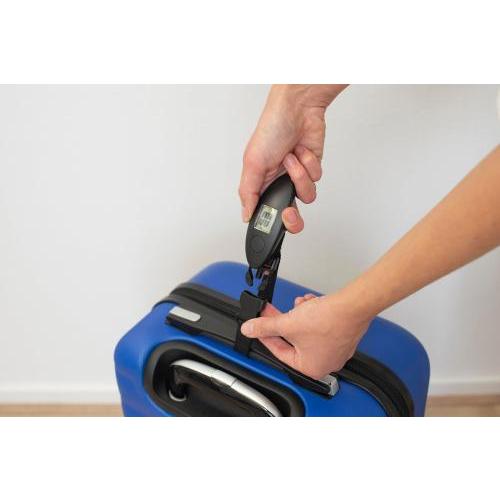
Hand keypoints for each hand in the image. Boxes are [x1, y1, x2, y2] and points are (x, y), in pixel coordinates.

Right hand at [239, 84, 346, 232]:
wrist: (298, 109)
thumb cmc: (270, 129)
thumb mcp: (252, 162)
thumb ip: (248, 192)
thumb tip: (246, 214)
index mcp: (260, 184)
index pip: (265, 213)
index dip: (271, 222)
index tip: (273, 223)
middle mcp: (278, 183)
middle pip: (290, 215)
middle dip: (292, 217)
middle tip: (289, 212)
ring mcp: (297, 177)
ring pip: (305, 196)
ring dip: (299, 176)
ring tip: (291, 158)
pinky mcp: (312, 169)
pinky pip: (316, 179)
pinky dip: (309, 164)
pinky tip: (301, 151)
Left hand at [240, 291, 370, 379]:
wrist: (352, 306)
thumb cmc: (329, 321)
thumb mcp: (288, 323)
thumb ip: (265, 327)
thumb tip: (250, 329)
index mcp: (310, 368)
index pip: (279, 352)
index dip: (266, 336)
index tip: (259, 326)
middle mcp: (325, 362)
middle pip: (293, 340)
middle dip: (284, 322)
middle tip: (271, 311)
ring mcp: (335, 349)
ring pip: (306, 330)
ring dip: (298, 315)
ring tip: (298, 305)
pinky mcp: (341, 334)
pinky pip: (319, 325)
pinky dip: (312, 314)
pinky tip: (311, 303)